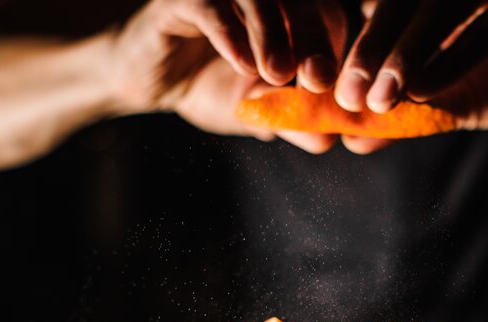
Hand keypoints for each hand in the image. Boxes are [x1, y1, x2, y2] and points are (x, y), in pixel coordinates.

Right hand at [109, 0, 346, 151]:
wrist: (151, 82)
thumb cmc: (210, 88)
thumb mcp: (255, 111)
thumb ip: (291, 122)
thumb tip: (327, 140)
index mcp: (285, 13)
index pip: (326, 17)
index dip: (335, 49)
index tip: (336, 88)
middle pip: (299, 0)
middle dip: (313, 39)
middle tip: (318, 78)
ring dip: (271, 32)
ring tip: (277, 74)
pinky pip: (210, 6)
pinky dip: (229, 33)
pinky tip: (241, 64)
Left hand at [335, 0, 487, 142]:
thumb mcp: (447, 101)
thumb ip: (403, 115)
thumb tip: (353, 141)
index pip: (383, 5)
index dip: (354, 45)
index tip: (332, 92)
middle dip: (371, 48)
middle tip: (348, 96)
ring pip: (443, 3)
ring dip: (406, 52)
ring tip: (381, 99)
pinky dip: (454, 57)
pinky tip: (424, 90)